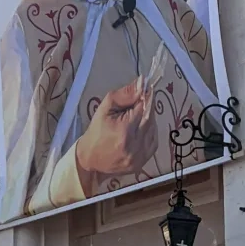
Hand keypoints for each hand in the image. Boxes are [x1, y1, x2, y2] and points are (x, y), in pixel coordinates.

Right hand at [74, 76, 156, 192]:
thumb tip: (142, 82)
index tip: (143, 91)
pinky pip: (153, 142)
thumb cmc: (95, 132)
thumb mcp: (104, 109)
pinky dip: (149, 133)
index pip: (144, 107)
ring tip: (133, 121)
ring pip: (154, 129)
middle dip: (146, 109)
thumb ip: (124, 95)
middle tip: (135, 106)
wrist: (90, 159)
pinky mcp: (143, 163)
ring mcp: (140, 156)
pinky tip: (138, 132)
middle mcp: (135, 145)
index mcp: (124, 131)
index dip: (145, 98)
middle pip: (151, 118)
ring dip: (148, 121)